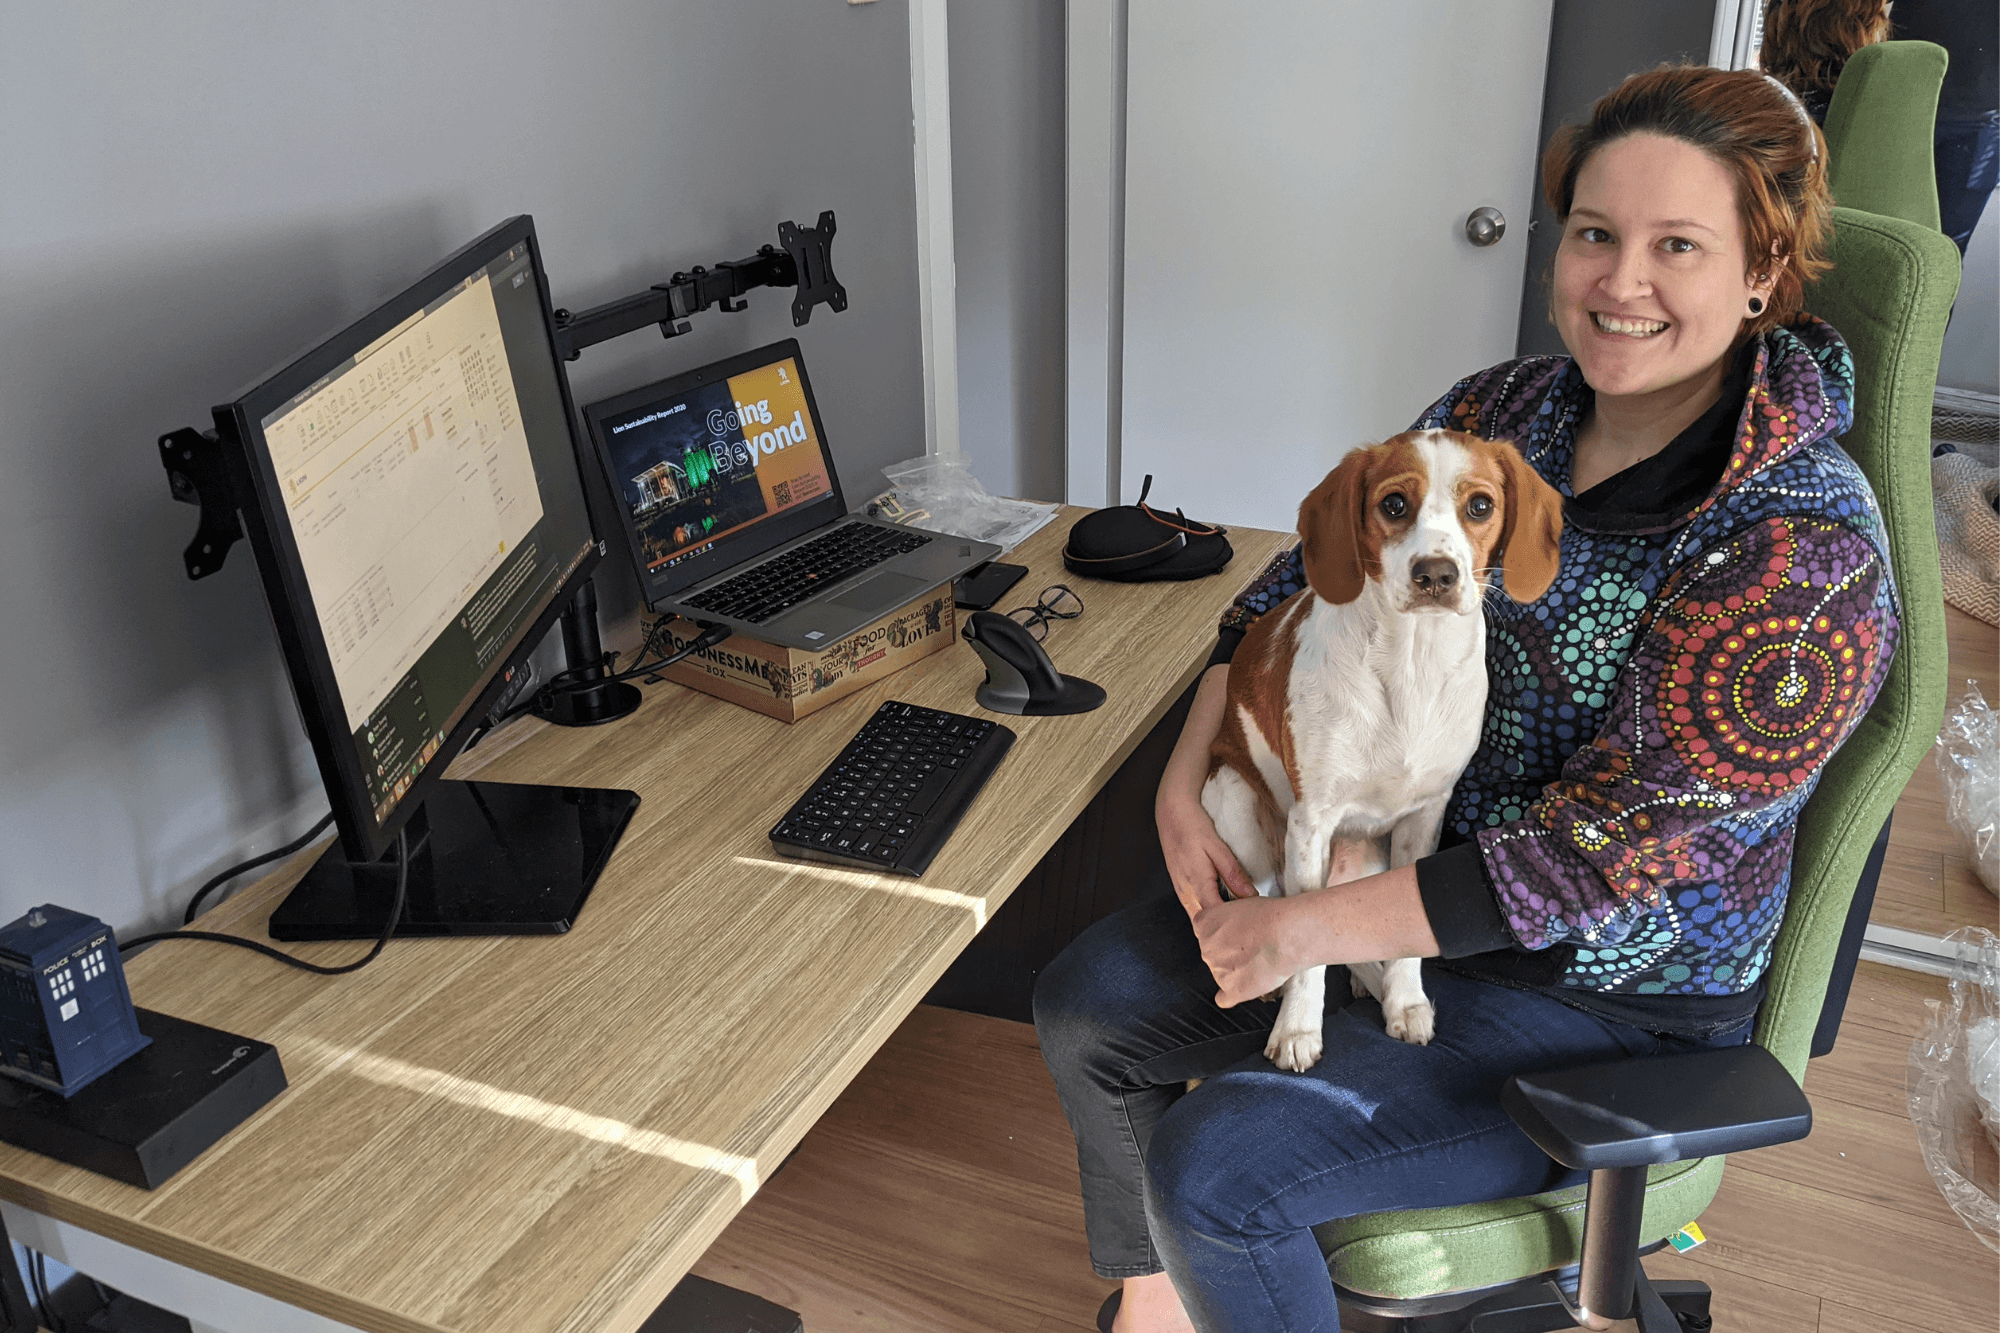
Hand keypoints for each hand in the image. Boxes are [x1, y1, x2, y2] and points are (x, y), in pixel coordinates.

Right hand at [1156, 790, 1253, 921]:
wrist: (1171, 813)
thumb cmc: (1193, 826)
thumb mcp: (1217, 847)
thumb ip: (1233, 874)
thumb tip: (1251, 896)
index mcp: (1196, 883)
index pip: (1215, 918)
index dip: (1233, 923)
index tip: (1251, 920)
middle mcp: (1185, 892)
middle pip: (1205, 924)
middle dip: (1225, 926)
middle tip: (1248, 919)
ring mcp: (1180, 892)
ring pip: (1199, 919)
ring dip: (1216, 920)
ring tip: (1239, 913)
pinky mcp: (1180, 888)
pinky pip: (1195, 908)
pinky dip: (1209, 911)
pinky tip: (1224, 903)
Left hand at [1193, 893, 1302, 1007]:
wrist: (1287, 935)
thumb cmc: (1270, 917)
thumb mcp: (1240, 902)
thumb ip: (1226, 915)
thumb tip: (1228, 922)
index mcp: (1204, 923)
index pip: (1204, 929)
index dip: (1223, 931)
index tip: (1235, 932)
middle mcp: (1206, 948)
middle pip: (1212, 951)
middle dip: (1229, 950)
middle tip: (1251, 946)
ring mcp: (1217, 970)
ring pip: (1221, 972)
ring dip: (1236, 969)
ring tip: (1259, 960)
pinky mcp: (1232, 989)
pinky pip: (1224, 998)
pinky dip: (1233, 993)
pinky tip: (1244, 986)